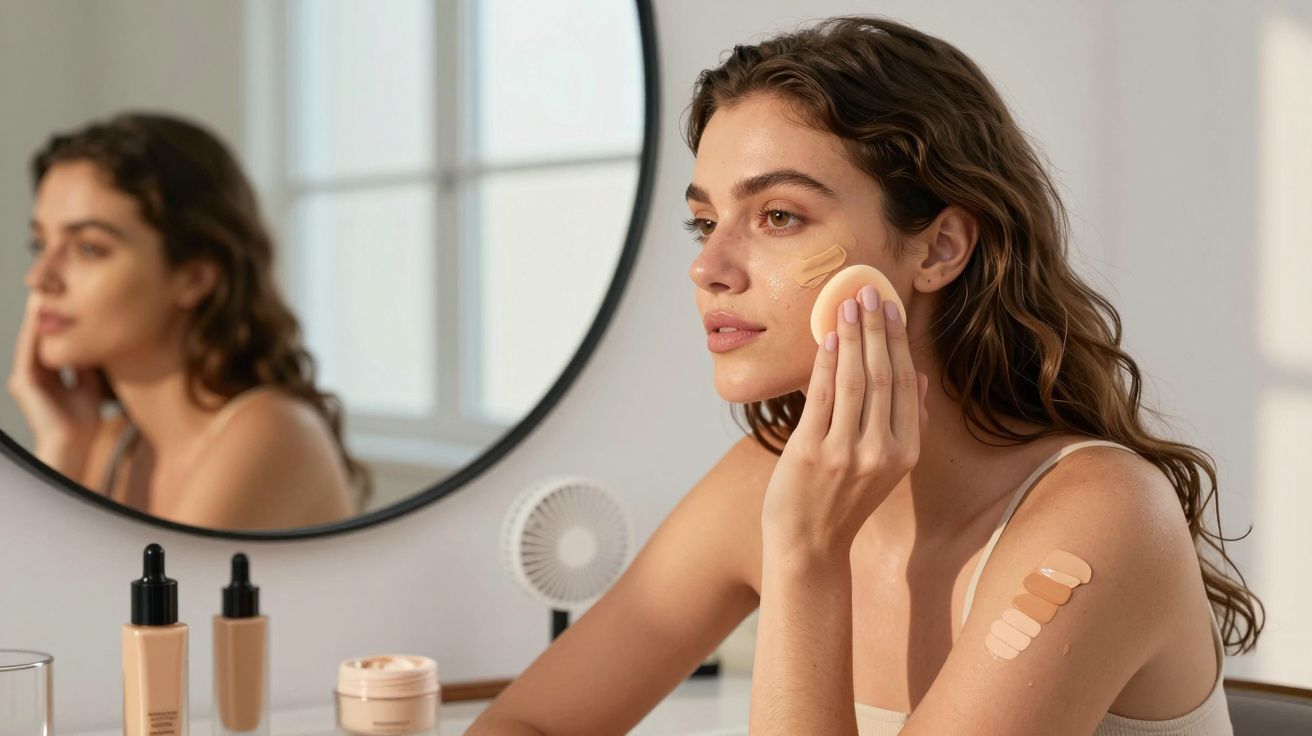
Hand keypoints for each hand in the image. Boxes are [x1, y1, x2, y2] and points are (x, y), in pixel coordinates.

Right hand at [6, 293, 105, 472]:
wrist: (75, 445)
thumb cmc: (84, 420)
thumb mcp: (89, 382)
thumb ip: (87, 362)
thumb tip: (95, 338)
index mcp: (48, 372)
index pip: (53, 338)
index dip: (62, 316)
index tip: (73, 294)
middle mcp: (33, 371)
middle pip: (41, 332)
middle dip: (49, 309)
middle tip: (60, 283)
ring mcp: (25, 375)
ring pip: (32, 336)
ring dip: (39, 313)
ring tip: (49, 290)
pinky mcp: (23, 381)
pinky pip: (30, 348)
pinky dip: (35, 329)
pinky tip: (42, 311)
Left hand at [761, 285, 927, 557]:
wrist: (809, 547)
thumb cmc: (843, 502)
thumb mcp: (887, 468)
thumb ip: (907, 425)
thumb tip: (921, 380)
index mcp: (906, 453)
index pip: (906, 384)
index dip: (899, 342)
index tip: (892, 307)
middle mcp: (881, 451)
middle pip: (884, 375)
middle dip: (877, 329)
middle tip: (869, 291)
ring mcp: (846, 452)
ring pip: (855, 380)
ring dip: (852, 337)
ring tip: (848, 304)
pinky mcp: (811, 451)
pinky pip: (822, 396)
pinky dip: (827, 363)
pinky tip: (827, 337)